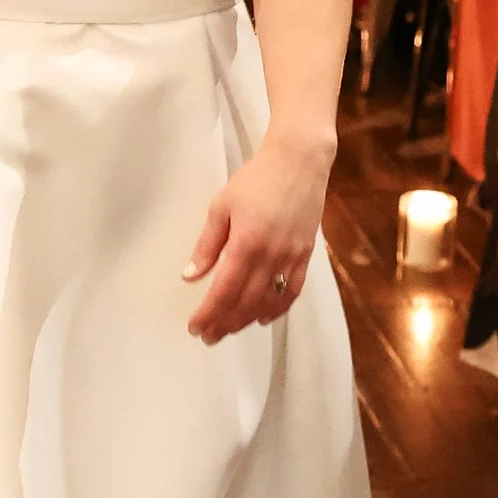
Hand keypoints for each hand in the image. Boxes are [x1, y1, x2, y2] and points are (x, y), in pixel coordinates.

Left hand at [184, 137, 328, 343]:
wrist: (299, 161)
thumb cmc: (256, 179)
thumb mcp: (221, 206)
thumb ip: (207, 244)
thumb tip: (191, 275)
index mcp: (246, 243)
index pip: (223, 290)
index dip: (208, 313)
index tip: (195, 327)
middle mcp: (271, 255)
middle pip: (245, 302)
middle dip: (224, 323)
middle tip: (208, 336)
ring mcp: (291, 257)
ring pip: (268, 301)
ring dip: (247, 320)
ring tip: (229, 330)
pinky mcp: (306, 254)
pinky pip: (292, 290)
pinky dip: (278, 308)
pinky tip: (264, 317)